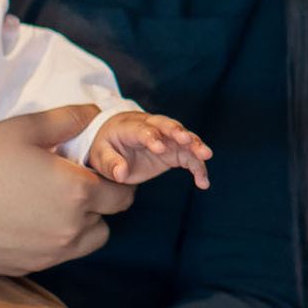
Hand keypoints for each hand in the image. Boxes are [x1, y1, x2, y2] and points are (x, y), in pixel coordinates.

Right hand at [0, 105, 133, 274]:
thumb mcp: (24, 128)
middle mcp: (70, 229)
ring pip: (85, 243)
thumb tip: (94, 113)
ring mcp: (48, 255)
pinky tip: (26, 221)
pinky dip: (52, 241)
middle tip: (72, 184)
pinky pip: (55, 256)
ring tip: (51, 203)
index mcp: (77, 192)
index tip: (95, 169)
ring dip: (80, 225)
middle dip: (99, 203)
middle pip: (108, 220)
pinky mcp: (25, 269)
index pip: (121, 193)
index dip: (113, 178)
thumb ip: (67, 120)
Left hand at [87, 111, 212, 189]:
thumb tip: (120, 173)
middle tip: (187, 140)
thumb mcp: (100, 156)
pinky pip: (189, 157)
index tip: (159, 149)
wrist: (115, 139)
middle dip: (178, 132)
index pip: (143, 130)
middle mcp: (152, 128)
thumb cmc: (106, 146)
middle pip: (168, 125)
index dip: (151, 137)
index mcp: (130, 127)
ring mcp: (165, 138)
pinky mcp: (174, 151)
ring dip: (195, 146)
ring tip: (206, 156)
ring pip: (184, 138)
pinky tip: (203, 182)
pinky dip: (198, 167)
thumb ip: (110, 164)